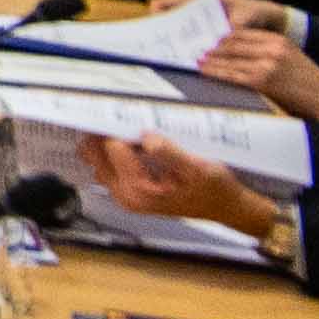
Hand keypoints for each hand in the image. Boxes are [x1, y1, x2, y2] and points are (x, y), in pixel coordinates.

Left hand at [77, 132, 284, 247]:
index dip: (118, 127)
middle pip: (94, 154)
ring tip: (125, 125)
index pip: (111, 147)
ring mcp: (124, 195)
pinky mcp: (128, 192)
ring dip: (104, 141)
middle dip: (103, 132)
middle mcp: (126, 195)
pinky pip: (106, 166)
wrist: (224, 207)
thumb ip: (170, 153)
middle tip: (119, 113)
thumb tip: (146, 137)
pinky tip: (129, 139)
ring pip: (96, 160)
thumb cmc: (214, 188)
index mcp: (140, 189)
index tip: (124, 111)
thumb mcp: (199, 167)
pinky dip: (110, 151)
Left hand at [191, 21, 318, 125]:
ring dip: (208, 59)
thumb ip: (265, 53)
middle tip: (190, 48)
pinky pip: (233, 74)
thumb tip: (236, 56)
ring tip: (192, 60)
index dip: (218, 36)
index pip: (239, 33)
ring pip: (228, 58)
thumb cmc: (308, 85)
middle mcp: (270, 47)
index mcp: (276, 40)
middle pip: (230, 42)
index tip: (203, 40)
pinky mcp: (264, 79)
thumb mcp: (289, 59)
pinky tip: (203, 72)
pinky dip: (216, 73)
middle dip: (209, 46)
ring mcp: (267, 63)